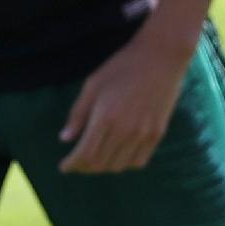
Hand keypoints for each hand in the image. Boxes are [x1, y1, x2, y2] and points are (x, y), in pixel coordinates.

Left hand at [57, 31, 190, 172]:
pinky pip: (138, 161)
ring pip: (118, 166)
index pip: (84, 154)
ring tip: (95, 161)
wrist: (161, 57)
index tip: (64, 167)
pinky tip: (117, 157)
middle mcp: (124, 131)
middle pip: (99, 164)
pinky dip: (124, 164)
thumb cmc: (122, 67)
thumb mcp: (93, 85)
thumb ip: (78, 114)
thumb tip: (65, 139)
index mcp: (105, 118)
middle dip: (84, 168)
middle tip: (76, 163)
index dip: (71, 164)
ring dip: (103, 168)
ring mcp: (143, 134)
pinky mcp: (157, 133)